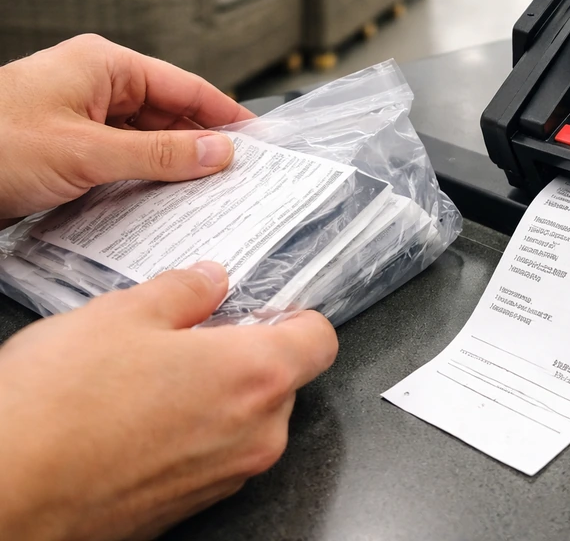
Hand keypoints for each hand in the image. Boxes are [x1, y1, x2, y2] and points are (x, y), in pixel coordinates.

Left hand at [0, 35, 253, 224]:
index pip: (185, 87)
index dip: (227, 113)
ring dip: (173, 166)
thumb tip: (219, 151)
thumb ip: (160, 153)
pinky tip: (163, 202)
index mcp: (103, 65)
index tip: (260, 139)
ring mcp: (79, 118)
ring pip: (146, 140)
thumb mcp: (87, 151)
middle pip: (169, 114)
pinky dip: (143, 179)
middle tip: (240, 177)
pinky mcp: (66, 149)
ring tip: (209, 195)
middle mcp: (95, 85)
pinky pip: (121, 160)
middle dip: (203, 145)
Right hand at [0, 262, 338, 540]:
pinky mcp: (193, 506)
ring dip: (216, 396)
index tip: (267, 307)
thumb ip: (182, 291)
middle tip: (191, 337)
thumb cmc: (57, 412)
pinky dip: (192, 434)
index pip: (320, 339)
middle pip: (283, 380)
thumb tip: (207, 280)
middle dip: (246, 354)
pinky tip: (138, 418)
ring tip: (150, 379)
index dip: (295, 317)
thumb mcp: (119, 315)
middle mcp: (256, 433)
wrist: (5, 498)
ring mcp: (227, 476)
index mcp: (255, 375)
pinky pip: (214, 456)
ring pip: (247, 420)